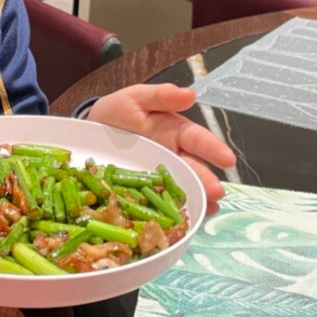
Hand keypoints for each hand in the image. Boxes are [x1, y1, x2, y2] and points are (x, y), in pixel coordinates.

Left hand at [86, 83, 235, 214]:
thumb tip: (190, 94)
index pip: (198, 140)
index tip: (227, 159)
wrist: (89, 133)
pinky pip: (162, 204)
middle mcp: (173, 157)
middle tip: (216, 192)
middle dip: (207, 181)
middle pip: (194, 170)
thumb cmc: (117, 113)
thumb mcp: (135, 98)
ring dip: (197, 200)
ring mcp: (160, 177)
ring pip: (184, 190)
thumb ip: (161, 96)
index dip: (213, 149)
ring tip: (208, 209)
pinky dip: (175, 214)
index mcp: (174, 132)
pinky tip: (184, 221)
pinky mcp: (145, 192)